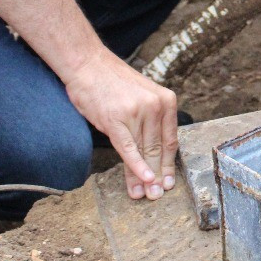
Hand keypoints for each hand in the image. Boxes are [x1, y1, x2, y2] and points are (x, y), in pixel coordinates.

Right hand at [63, 50, 178, 200]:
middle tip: (158, 195)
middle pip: (159, 149)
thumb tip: (155, 152)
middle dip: (159, 175)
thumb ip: (152, 120)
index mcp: (167, 101)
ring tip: (144, 195)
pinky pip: (129, 148)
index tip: (168, 182)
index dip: (169, 165)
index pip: (171, 140)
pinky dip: (136, 167)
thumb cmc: (113, 82)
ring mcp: (137, 113)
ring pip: (144, 152)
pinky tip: (142, 180)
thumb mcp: (143, 96)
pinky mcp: (117, 119)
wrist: (89, 64)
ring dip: (144, 177)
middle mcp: (156, 106)